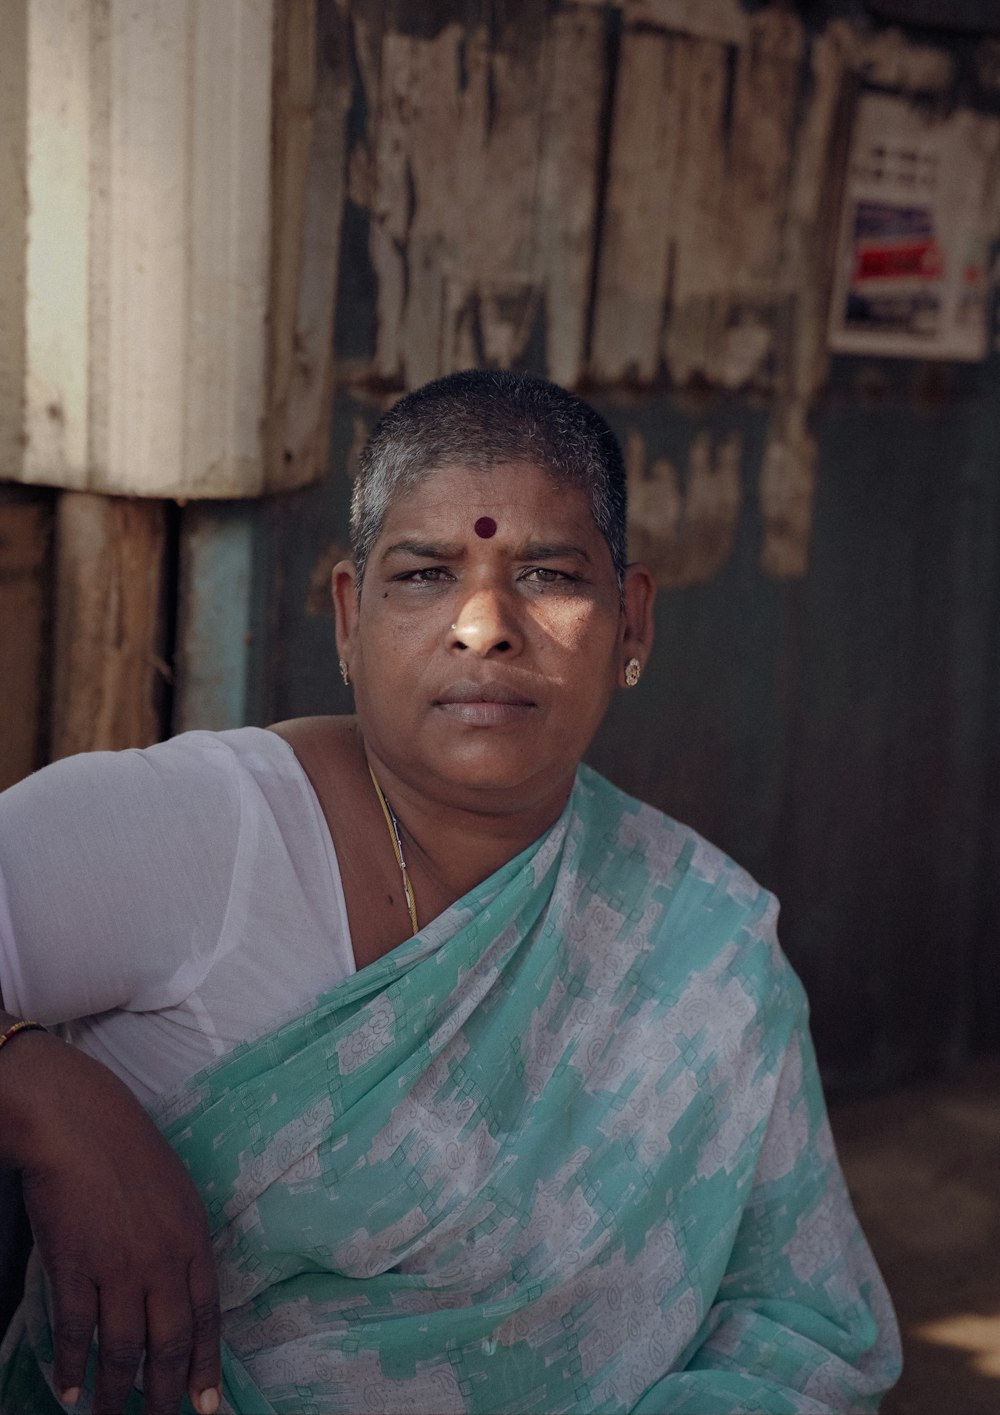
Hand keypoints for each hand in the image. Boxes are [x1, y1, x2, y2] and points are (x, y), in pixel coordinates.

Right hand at [4, 1034, 220, 1414]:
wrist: (80, 1123)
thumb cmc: (128, 1152)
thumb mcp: (176, 1194)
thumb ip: (180, 1244)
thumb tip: (180, 1291)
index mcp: (193, 1238)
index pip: (207, 1315)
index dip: (204, 1364)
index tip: (204, 1403)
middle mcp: (162, 1258)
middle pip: (168, 1342)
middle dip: (164, 1392)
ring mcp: (118, 1265)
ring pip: (122, 1349)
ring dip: (117, 1393)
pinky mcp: (74, 1266)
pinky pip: (76, 1331)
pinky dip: (72, 1367)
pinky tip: (69, 1391)